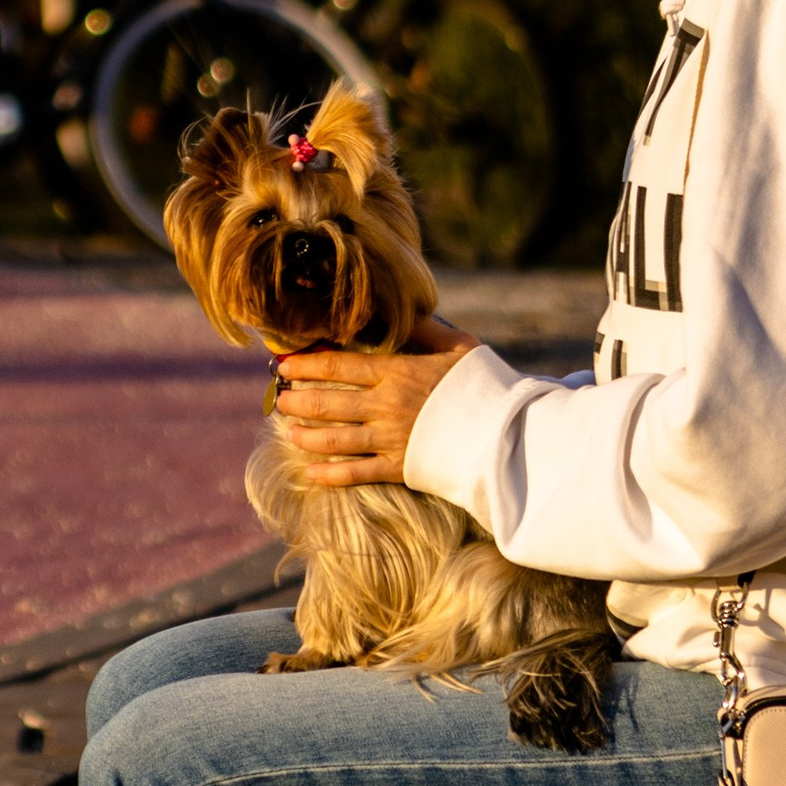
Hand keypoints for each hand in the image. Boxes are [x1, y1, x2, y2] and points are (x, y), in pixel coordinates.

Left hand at [269, 316, 477, 487]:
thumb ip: (427, 329)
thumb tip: (407, 310)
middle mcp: (386, 406)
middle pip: (329, 402)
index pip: (339, 365)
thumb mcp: (459, 347)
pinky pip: (356, 473)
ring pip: (335, 438)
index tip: (285, 363)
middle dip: (298, 399)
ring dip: (306, 434)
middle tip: (279, 396)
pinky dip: (330, 474)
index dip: (307, 364)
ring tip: (287, 428)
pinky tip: (309, 473)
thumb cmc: (485, 386)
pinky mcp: (400, 468)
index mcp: (397, 373)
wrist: (506, 434)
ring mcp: (390, 439)